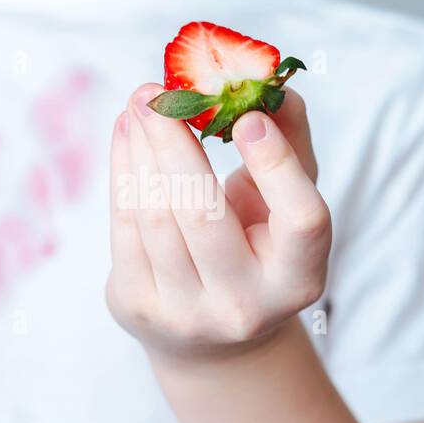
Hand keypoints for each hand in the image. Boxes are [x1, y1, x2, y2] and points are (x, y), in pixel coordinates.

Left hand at [106, 83, 331, 359]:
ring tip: (140, 105)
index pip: (302, 220)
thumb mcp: (286, 205)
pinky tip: (126, 136)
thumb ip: (290, 144)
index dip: (278, 166)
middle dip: (175, 141)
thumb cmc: (258, 248)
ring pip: (155, 215)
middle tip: (158, 91)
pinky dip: (122, 170)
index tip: (248, 117)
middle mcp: (245, 306)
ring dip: (140, 148)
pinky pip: (124, 225)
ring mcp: (186, 314)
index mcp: (298, 278)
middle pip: (205, 214)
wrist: (211, 336)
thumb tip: (273, 86)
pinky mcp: (137, 307)